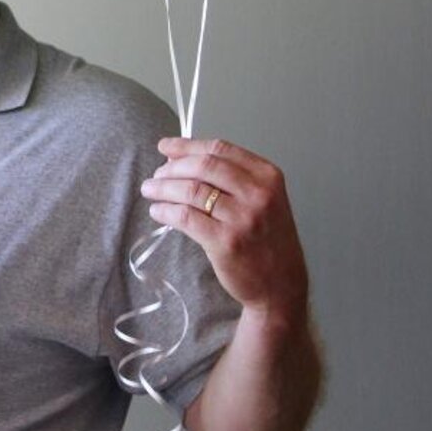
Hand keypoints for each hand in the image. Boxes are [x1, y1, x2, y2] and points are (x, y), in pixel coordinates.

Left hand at [141, 137, 308, 322]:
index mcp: (268, 176)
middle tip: (157, 174)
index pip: (220, 149)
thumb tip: (179, 158)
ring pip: (191, 190)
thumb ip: (229, 178)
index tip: (166, 146)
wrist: (281, 284)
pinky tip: (158, 211)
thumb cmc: (267, 240)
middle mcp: (258, 194)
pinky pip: (186, 218)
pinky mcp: (226, 242)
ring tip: (151, 190)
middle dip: (172, 167)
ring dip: (163, 188)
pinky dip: (166, 211)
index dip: (187, 146)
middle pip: (203, 166)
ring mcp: (242, 218)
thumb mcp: (262, 200)